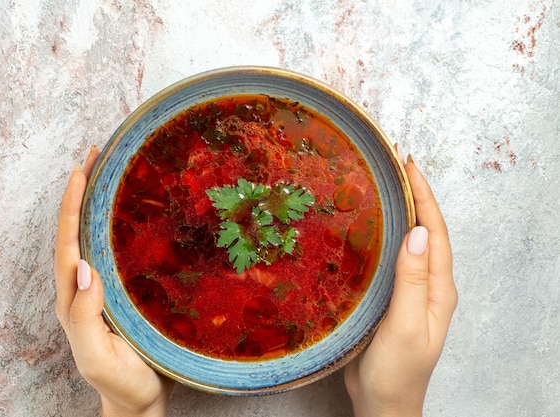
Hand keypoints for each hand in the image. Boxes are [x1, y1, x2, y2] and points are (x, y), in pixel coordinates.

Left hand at [54, 145, 174, 416]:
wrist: (139, 401)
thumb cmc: (121, 382)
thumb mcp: (97, 355)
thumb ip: (86, 314)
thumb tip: (83, 264)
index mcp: (73, 299)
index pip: (67, 243)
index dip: (71, 206)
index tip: (81, 170)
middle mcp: (82, 288)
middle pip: (75, 231)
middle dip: (80, 192)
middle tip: (95, 155)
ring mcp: (100, 289)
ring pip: (92, 237)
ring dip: (95, 203)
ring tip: (108, 171)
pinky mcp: (119, 292)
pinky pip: (111, 250)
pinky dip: (113, 224)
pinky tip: (128, 211)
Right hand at [344, 155, 457, 416]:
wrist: (384, 404)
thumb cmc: (396, 372)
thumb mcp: (404, 326)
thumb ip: (412, 281)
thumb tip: (418, 232)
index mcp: (439, 289)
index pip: (436, 233)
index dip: (424, 197)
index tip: (409, 164)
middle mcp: (429, 285)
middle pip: (426, 231)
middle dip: (415, 195)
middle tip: (395, 164)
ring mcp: (411, 291)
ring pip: (409, 242)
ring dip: (401, 211)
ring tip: (384, 184)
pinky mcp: (392, 297)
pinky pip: (392, 257)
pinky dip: (385, 234)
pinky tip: (369, 226)